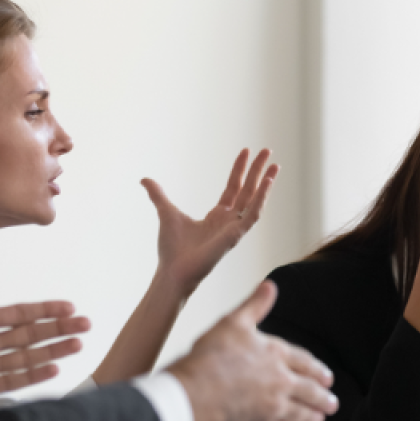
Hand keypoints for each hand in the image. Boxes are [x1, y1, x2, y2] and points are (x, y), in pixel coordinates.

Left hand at [0, 245, 90, 404]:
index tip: (68, 306)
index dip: (44, 310)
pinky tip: (52, 371)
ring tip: (77, 345)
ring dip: (53, 351)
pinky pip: (9, 383)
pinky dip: (32, 378)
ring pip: (25, 359)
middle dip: (59, 329)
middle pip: (29, 335)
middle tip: (85, 324)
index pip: (18, 314)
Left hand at [144, 148, 278, 295]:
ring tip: (275, 164)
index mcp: (217, 216)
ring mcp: (235, 228)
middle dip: (257, 170)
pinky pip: (254, 214)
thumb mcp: (166, 212)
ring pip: (255, 199)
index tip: (245, 151)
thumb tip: (145, 179)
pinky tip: (266, 182)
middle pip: (248, 189)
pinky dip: (261, 198)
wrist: (172, 270)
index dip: (239, 169)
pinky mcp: (236, 235)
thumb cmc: (172, 248)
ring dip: (265, 181)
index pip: (233, 187)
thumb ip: (158, 195)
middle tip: (267, 150)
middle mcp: (230, 221)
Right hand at [168, 281, 338, 420]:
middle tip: (333, 404)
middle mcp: (280, 381)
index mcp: (276, 354)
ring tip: (320, 419)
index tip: (328, 378)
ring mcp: (272, 406)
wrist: (194, 394)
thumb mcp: (233, 322)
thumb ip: (254, 306)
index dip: (317, 370)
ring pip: (300, 412)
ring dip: (312, 416)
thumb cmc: (210, 357)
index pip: (305, 362)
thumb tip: (270, 285)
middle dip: (323, 398)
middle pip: (309, 391)